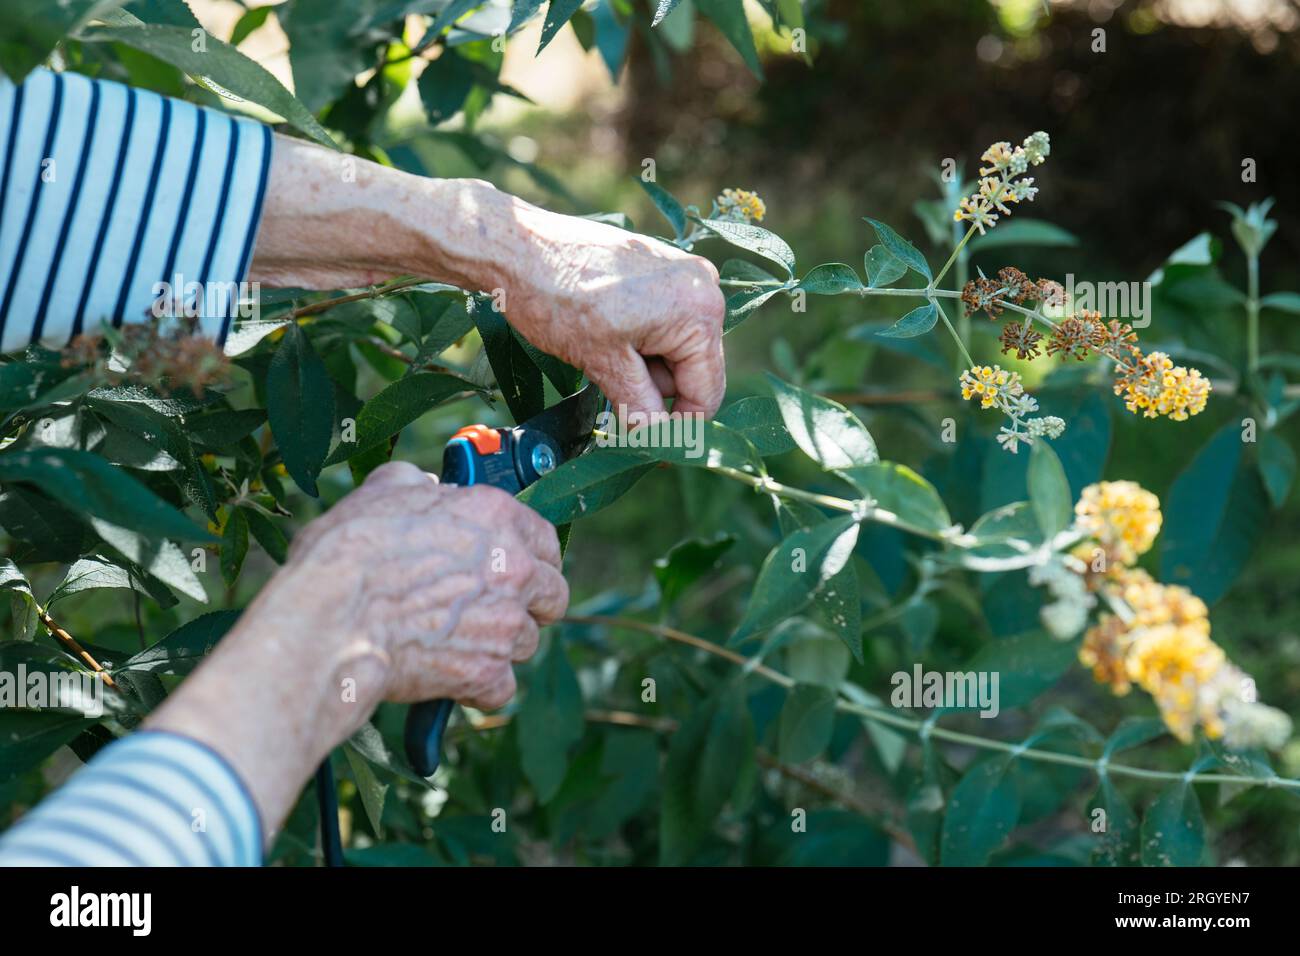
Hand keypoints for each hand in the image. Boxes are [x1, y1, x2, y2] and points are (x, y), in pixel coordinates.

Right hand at [146, 461, 566, 834]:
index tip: (513, 570)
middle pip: (552, 596)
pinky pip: (500, 688)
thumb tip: (423, 485)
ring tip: (452, 643)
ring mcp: (505, 623)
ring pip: (526, 642)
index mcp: (495, 516)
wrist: (328, 621)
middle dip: (527, 606)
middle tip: (490, 611)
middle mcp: (513, 567)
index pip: (547, 540)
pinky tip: (447, 679)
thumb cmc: (346, 554)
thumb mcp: (379, 494)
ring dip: (497, 646)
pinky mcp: (488, 673)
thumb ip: (415, 485)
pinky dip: (476, 688)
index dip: (531, 558)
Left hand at [486, 201, 727, 420]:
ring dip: (643, 367)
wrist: (516, 246)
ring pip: (675, 348)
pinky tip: (604, 336)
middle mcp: (702, 287)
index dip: (680, 427)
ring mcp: (681, 273)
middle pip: (694, 369)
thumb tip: (657, 440)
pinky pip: (663, 322)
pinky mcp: (658, 268)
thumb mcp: (602, 363)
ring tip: (601, 356)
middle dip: (656, 391)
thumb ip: (638, 405)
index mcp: (699, 312)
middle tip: (613, 396)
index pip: (706, 391)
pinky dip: (638, 342)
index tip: (652, 448)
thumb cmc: (557, 296)